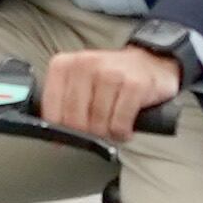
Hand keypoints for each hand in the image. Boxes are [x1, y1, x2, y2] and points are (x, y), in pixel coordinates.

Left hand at [41, 44, 181, 143]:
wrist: (151, 63)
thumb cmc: (110, 80)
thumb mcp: (80, 85)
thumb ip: (63, 106)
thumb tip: (57, 138)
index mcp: (64, 65)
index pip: (51, 111)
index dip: (60, 132)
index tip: (68, 138)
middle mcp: (86, 64)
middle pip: (75, 120)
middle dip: (87, 134)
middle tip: (96, 131)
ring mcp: (111, 73)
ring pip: (98, 124)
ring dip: (107, 134)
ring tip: (113, 125)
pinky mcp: (134, 85)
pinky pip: (119, 124)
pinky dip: (122, 132)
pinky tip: (125, 127)